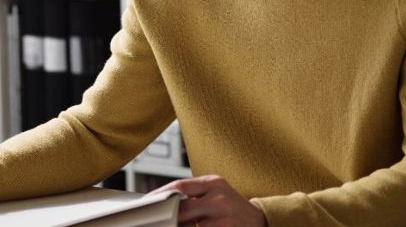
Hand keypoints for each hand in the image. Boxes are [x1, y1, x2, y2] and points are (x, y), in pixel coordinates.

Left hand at [151, 175, 267, 226]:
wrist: (259, 221)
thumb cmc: (231, 207)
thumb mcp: (215, 192)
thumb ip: (192, 195)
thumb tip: (162, 202)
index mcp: (214, 183)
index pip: (180, 185)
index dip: (160, 194)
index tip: (146, 202)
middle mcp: (219, 199)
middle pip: (182, 209)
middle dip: (166, 216)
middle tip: (155, 219)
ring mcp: (224, 219)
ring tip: (173, 224)